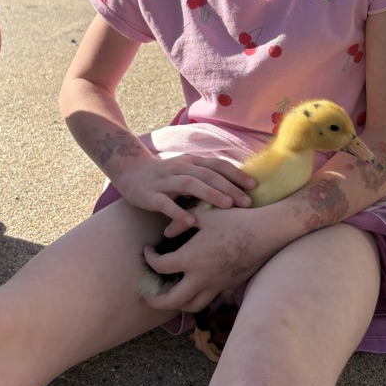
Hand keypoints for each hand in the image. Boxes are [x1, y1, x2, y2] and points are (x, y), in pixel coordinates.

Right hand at [117, 155, 255, 226]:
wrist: (131, 172)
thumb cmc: (167, 176)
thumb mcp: (188, 172)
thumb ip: (208, 177)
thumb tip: (238, 187)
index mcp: (192, 162)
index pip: (218, 165)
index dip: (236, 174)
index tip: (254, 186)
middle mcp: (181, 168)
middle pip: (208, 175)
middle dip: (230, 187)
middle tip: (247, 202)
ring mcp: (165, 181)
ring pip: (190, 184)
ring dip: (210, 194)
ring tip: (227, 206)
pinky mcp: (150, 195)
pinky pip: (165, 204)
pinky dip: (179, 212)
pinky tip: (192, 222)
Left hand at [141, 204, 274, 312]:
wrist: (266, 232)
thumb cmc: (235, 220)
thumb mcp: (205, 215)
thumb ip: (181, 222)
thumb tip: (166, 232)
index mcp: (191, 258)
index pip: (160, 267)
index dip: (149, 259)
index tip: (148, 251)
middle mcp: (202, 278)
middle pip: (172, 301)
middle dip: (155, 300)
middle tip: (146, 294)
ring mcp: (217, 285)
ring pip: (192, 306)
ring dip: (178, 304)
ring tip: (170, 295)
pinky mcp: (230, 287)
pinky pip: (211, 299)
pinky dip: (200, 297)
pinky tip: (197, 287)